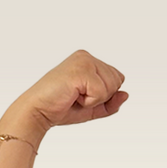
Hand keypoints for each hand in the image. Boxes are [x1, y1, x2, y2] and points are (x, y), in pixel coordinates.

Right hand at [13, 50, 127, 132]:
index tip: (84, 96)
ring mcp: (83, 61)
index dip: (106, 95)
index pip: (118, 78)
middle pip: (117, 81)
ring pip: (111, 86)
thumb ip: (112, 102)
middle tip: (78, 97)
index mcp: (90, 61)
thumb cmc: (63, 107)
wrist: (40, 110)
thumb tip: (126, 94)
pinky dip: (90, 102)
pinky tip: (73, 95)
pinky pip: (101, 93)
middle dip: (102, 97)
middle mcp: (87, 57)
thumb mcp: (94, 108)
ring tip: (75, 95)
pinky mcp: (80, 69)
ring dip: (95, 99)